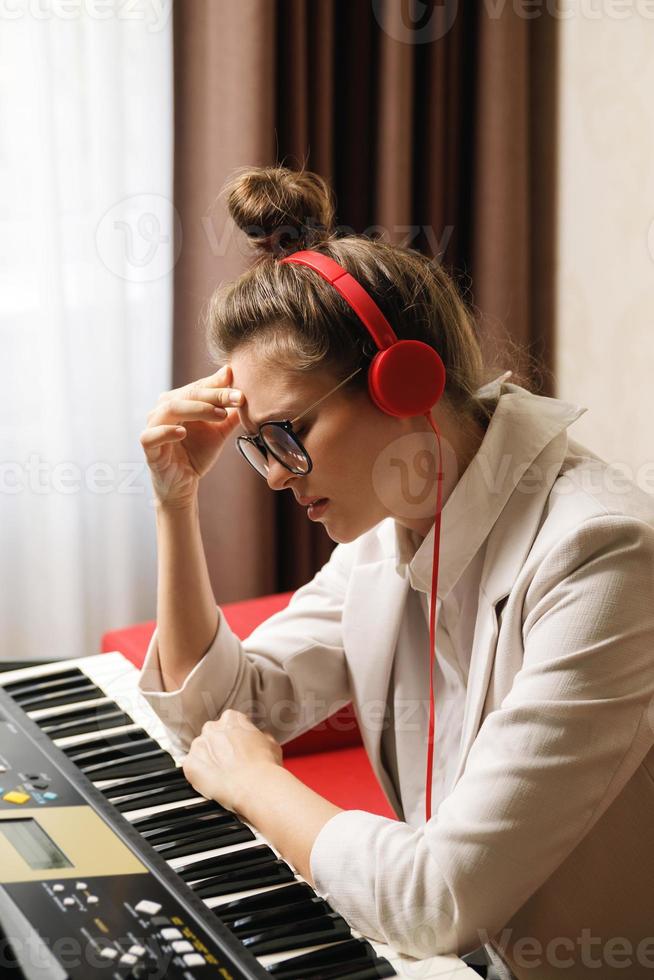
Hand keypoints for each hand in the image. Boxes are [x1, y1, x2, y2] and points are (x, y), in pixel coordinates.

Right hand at [139, 364, 244, 507]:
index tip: (242, 390)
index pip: (200, 386)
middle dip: (214, 395)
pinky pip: (151, 435)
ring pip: (170, 408)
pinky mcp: (147, 446)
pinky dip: (166, 431)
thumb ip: (229, 412)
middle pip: (188, 394)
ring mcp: (153, 426)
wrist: (184, 484)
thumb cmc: (197, 453)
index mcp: (179, 400)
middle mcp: (163, 409)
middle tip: (237, 399)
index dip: (220, 386)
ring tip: (219, 415)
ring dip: (197, 409)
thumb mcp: (218, 430)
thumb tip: (244, 389)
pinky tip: (182, 432)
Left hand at [182, 709, 283, 814]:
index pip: (228, 723)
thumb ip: (261, 736)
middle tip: (229, 762)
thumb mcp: (271, 743)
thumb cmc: (265, 767)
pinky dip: (198, 776)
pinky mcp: (190, 765)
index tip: (237, 747)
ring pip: (200, 752)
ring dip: (208, 761)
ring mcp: (199, 746)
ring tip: (222, 775)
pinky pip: (191, 768)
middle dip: (218, 747)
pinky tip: (212, 782)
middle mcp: (212, 728)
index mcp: (232, 718)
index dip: (233, 737)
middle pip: (212, 735)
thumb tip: (261, 738)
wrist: (256, 787)